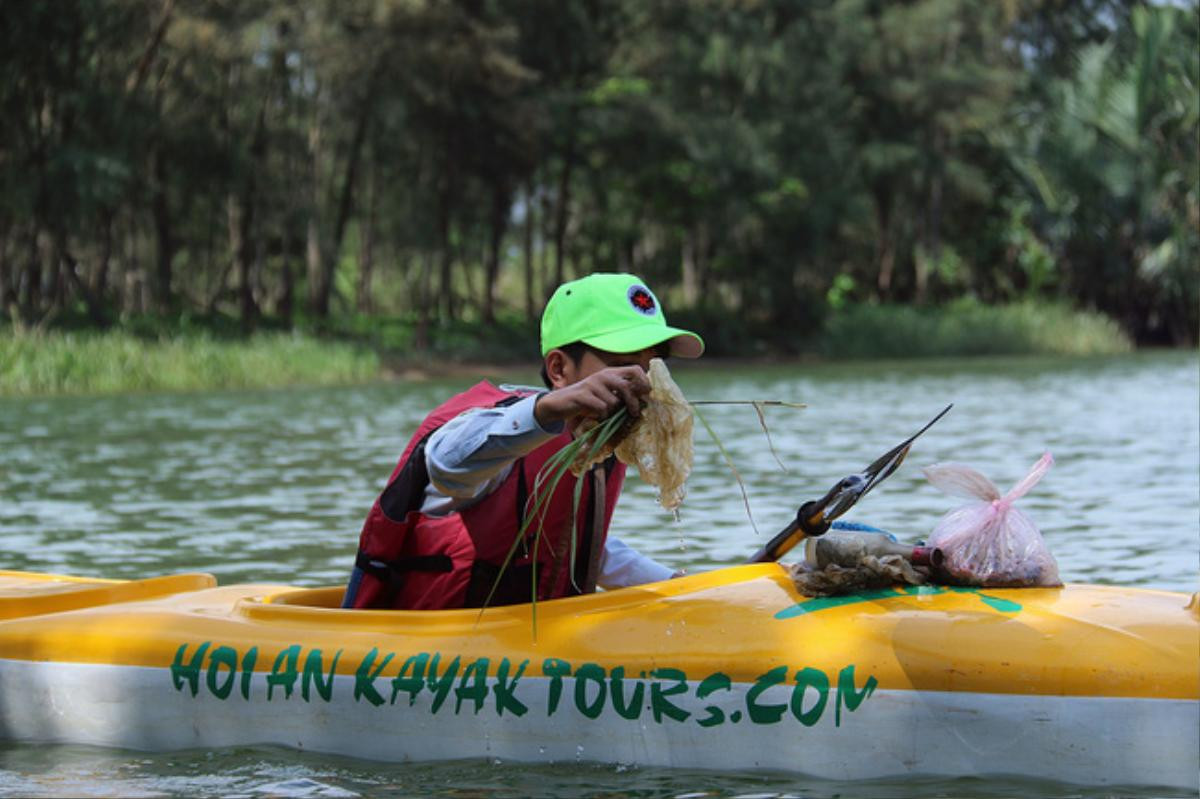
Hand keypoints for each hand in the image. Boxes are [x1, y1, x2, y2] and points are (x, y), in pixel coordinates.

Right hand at [534, 365, 649, 428]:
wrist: (561, 402)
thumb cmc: (588, 399)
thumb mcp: (606, 392)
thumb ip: (621, 393)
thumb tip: (643, 399)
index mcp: (611, 372)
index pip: (635, 369)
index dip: (644, 381)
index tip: (646, 395)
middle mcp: (603, 375)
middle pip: (626, 387)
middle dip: (632, 402)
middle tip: (634, 413)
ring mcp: (592, 384)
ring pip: (614, 402)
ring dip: (612, 412)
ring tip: (605, 414)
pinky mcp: (583, 395)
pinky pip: (601, 408)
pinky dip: (601, 416)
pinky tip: (596, 416)